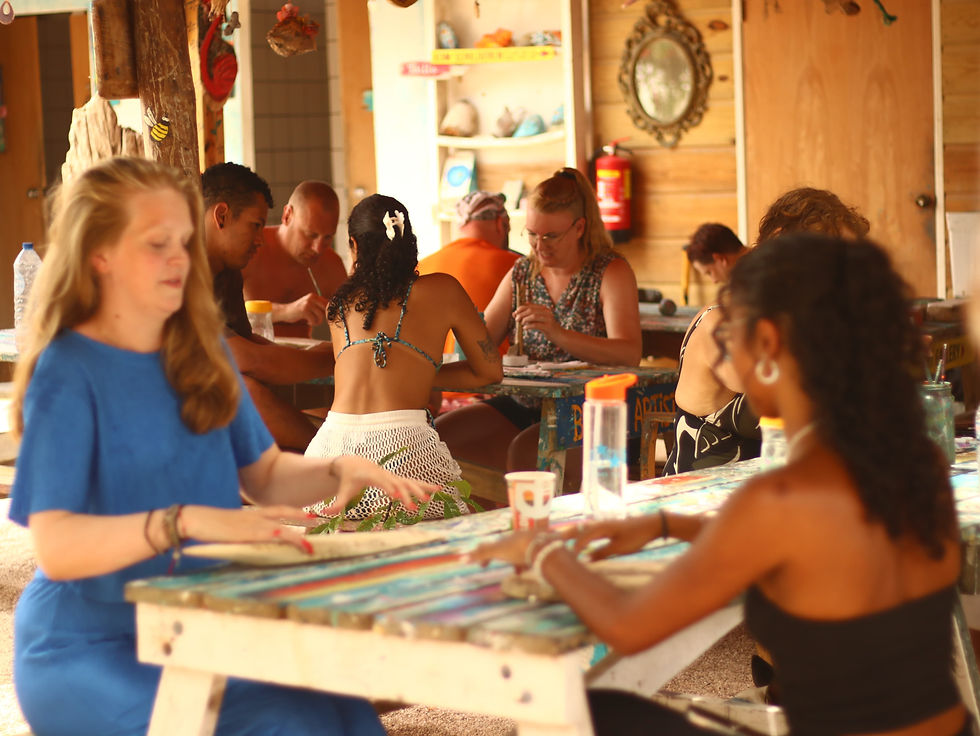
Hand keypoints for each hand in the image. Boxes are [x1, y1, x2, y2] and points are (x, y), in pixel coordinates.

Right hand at [180, 505, 313, 553]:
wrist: (194, 520)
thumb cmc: (207, 527)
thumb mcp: (229, 530)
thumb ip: (242, 533)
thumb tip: (250, 542)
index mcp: (250, 514)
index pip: (277, 510)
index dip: (293, 511)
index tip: (307, 514)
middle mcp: (255, 516)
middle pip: (284, 513)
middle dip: (302, 516)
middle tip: (318, 520)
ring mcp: (253, 524)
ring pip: (283, 528)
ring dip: (299, 537)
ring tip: (311, 546)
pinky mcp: (250, 533)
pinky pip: (275, 536)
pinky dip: (289, 540)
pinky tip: (298, 546)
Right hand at [283, 293, 328, 325]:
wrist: (284, 312)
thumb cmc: (298, 310)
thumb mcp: (308, 304)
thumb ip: (317, 306)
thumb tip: (331, 312)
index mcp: (313, 296)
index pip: (327, 303)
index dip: (329, 311)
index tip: (329, 318)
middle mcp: (311, 298)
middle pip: (326, 308)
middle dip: (326, 317)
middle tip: (322, 322)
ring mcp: (307, 304)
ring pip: (321, 315)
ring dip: (318, 321)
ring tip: (312, 322)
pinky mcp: (304, 310)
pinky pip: (314, 319)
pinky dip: (312, 323)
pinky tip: (307, 322)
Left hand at [317, 455, 436, 515]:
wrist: (354, 463)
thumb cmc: (348, 478)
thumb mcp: (342, 490)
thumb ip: (337, 502)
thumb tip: (326, 512)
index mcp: (372, 475)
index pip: (382, 482)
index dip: (389, 488)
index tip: (397, 496)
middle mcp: (385, 474)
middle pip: (399, 483)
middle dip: (407, 494)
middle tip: (414, 507)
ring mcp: (393, 476)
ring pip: (410, 482)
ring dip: (421, 489)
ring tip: (432, 498)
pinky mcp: (398, 479)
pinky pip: (414, 482)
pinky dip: (426, 486)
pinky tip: (439, 489)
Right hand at [464, 530, 539, 567]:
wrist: (541, 545)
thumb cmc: (516, 548)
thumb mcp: (497, 551)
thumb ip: (482, 553)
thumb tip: (462, 557)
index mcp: (506, 539)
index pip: (493, 546)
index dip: (486, 555)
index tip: (483, 566)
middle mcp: (518, 539)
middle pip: (508, 548)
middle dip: (504, 557)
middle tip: (503, 567)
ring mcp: (529, 543)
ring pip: (521, 552)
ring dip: (517, 561)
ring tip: (518, 571)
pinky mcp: (541, 549)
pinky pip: (532, 556)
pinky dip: (529, 563)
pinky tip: (531, 569)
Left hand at [513, 304, 560, 340]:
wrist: (560, 336)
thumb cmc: (547, 329)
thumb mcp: (538, 321)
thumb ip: (529, 317)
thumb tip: (514, 314)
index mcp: (544, 309)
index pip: (530, 305)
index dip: (521, 308)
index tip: (515, 313)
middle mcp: (547, 312)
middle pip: (531, 310)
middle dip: (521, 314)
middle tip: (516, 319)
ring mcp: (548, 319)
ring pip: (534, 316)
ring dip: (525, 319)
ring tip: (521, 323)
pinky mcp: (548, 327)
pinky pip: (536, 325)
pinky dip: (529, 326)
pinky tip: (525, 328)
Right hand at [569, 516, 659, 561]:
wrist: (651, 525)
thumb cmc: (636, 537)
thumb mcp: (620, 548)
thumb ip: (602, 552)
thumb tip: (586, 559)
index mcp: (601, 527)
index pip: (582, 538)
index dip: (573, 548)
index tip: (566, 558)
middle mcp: (599, 524)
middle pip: (578, 530)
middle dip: (565, 536)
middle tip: (551, 542)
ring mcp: (603, 525)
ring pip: (583, 530)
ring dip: (572, 536)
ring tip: (561, 542)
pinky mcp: (607, 529)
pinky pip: (590, 532)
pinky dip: (582, 537)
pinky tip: (581, 544)